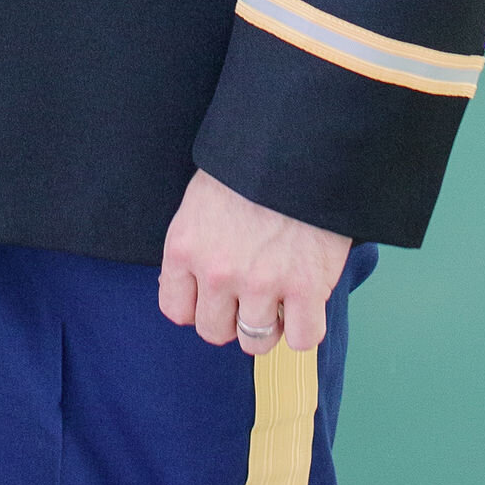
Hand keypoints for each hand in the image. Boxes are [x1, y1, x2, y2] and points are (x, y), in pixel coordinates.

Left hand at [158, 169, 351, 354]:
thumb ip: (193, 246)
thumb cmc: (249, 166)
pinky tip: (307, 304)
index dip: (199, 306)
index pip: (176, 310)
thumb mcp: (201, 201)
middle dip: (233, 318)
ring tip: (281, 300)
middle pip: (214, 331)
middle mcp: (216, 272)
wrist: (297, 142)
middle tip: (251, 295)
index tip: (216, 296)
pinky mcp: (305, 287)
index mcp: (184, 247)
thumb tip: (187, 288)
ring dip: (270, 326)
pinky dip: (307, 328)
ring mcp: (261, 283)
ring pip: (256, 341)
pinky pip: (304, 339)